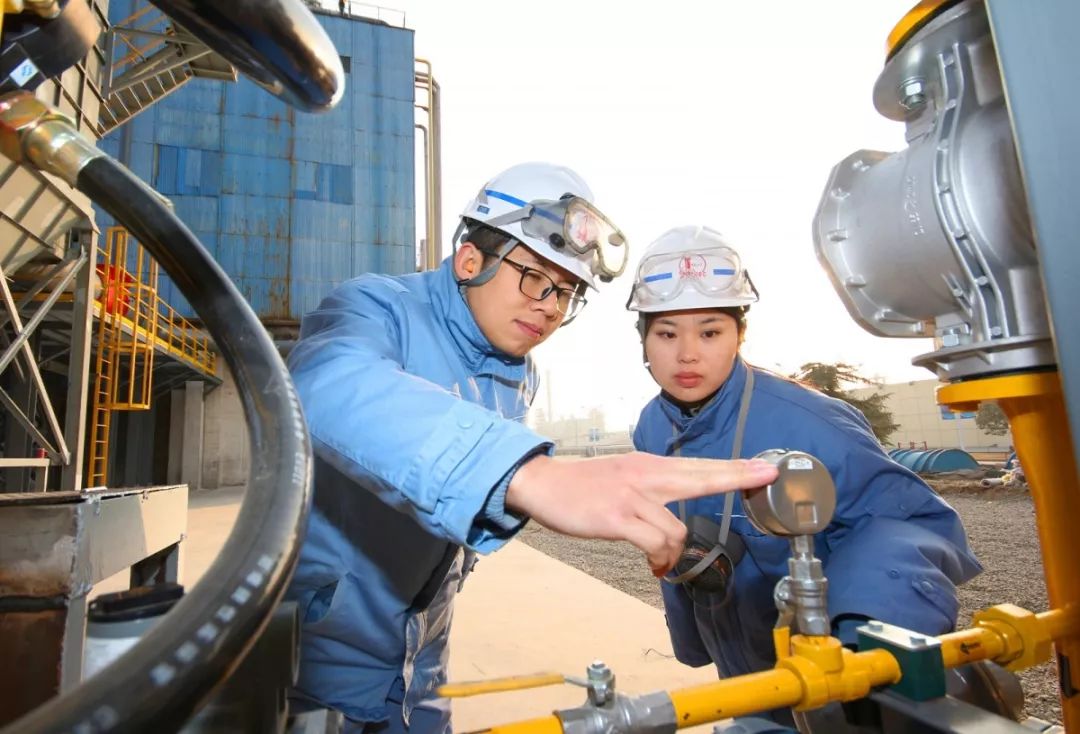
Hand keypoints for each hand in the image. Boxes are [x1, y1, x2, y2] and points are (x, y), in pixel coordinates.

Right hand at [505, 452, 777, 575]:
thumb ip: (652, 486)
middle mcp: (647, 475)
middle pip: (703, 475)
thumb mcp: (624, 476)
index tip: (766, 466)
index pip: (701, 466)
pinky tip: (655, 566)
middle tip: (767, 475)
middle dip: (738, 477)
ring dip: (674, 552)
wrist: (543, 483)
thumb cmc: (583, 486)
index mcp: (650, 466)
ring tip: (660, 561)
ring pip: (678, 529)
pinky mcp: (619, 516)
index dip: (735, 468)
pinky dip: (660, 559)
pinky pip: (656, 543)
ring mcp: (633, 495)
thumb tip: (675, 509)